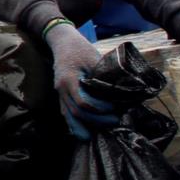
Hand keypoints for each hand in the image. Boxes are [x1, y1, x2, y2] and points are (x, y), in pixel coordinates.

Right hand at [43, 21, 117, 140]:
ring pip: (67, 115)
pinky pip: (65, 112)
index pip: (82, 102)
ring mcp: (59, 92)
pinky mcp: (60, 94)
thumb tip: (121, 90)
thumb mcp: (94, 57)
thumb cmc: (79, 48)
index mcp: (68, 79)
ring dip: (80, 127)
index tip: (114, 109)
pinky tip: (80, 132)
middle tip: (114, 122)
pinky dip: (72, 123)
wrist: (62, 41)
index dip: (99, 109)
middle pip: (75, 112)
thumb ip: (104, 75)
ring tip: (91, 138)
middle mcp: (61, 88)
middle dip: (95, 120)